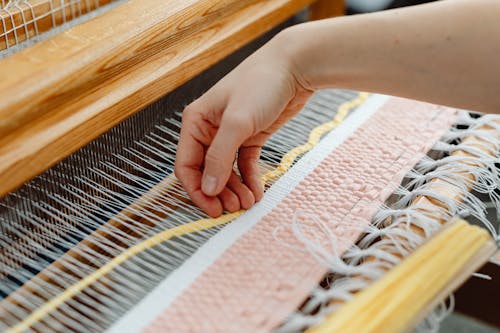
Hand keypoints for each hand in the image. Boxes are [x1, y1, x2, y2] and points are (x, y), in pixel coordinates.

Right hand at [174, 32, 312, 216]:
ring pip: (226, 171)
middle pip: (207, 171)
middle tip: (235, 208)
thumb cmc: (261, 85)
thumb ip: (219, 157)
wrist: (294, 67)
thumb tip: (207, 189)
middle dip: (219, 192)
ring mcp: (230, 134)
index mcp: (196, 122)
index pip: (187, 165)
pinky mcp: (250, 137)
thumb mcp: (237, 122)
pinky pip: (245, 164)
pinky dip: (250, 179)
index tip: (213, 209)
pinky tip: (257, 192)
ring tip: (248, 203)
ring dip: (235, 189)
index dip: (197, 190)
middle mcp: (209, 130)